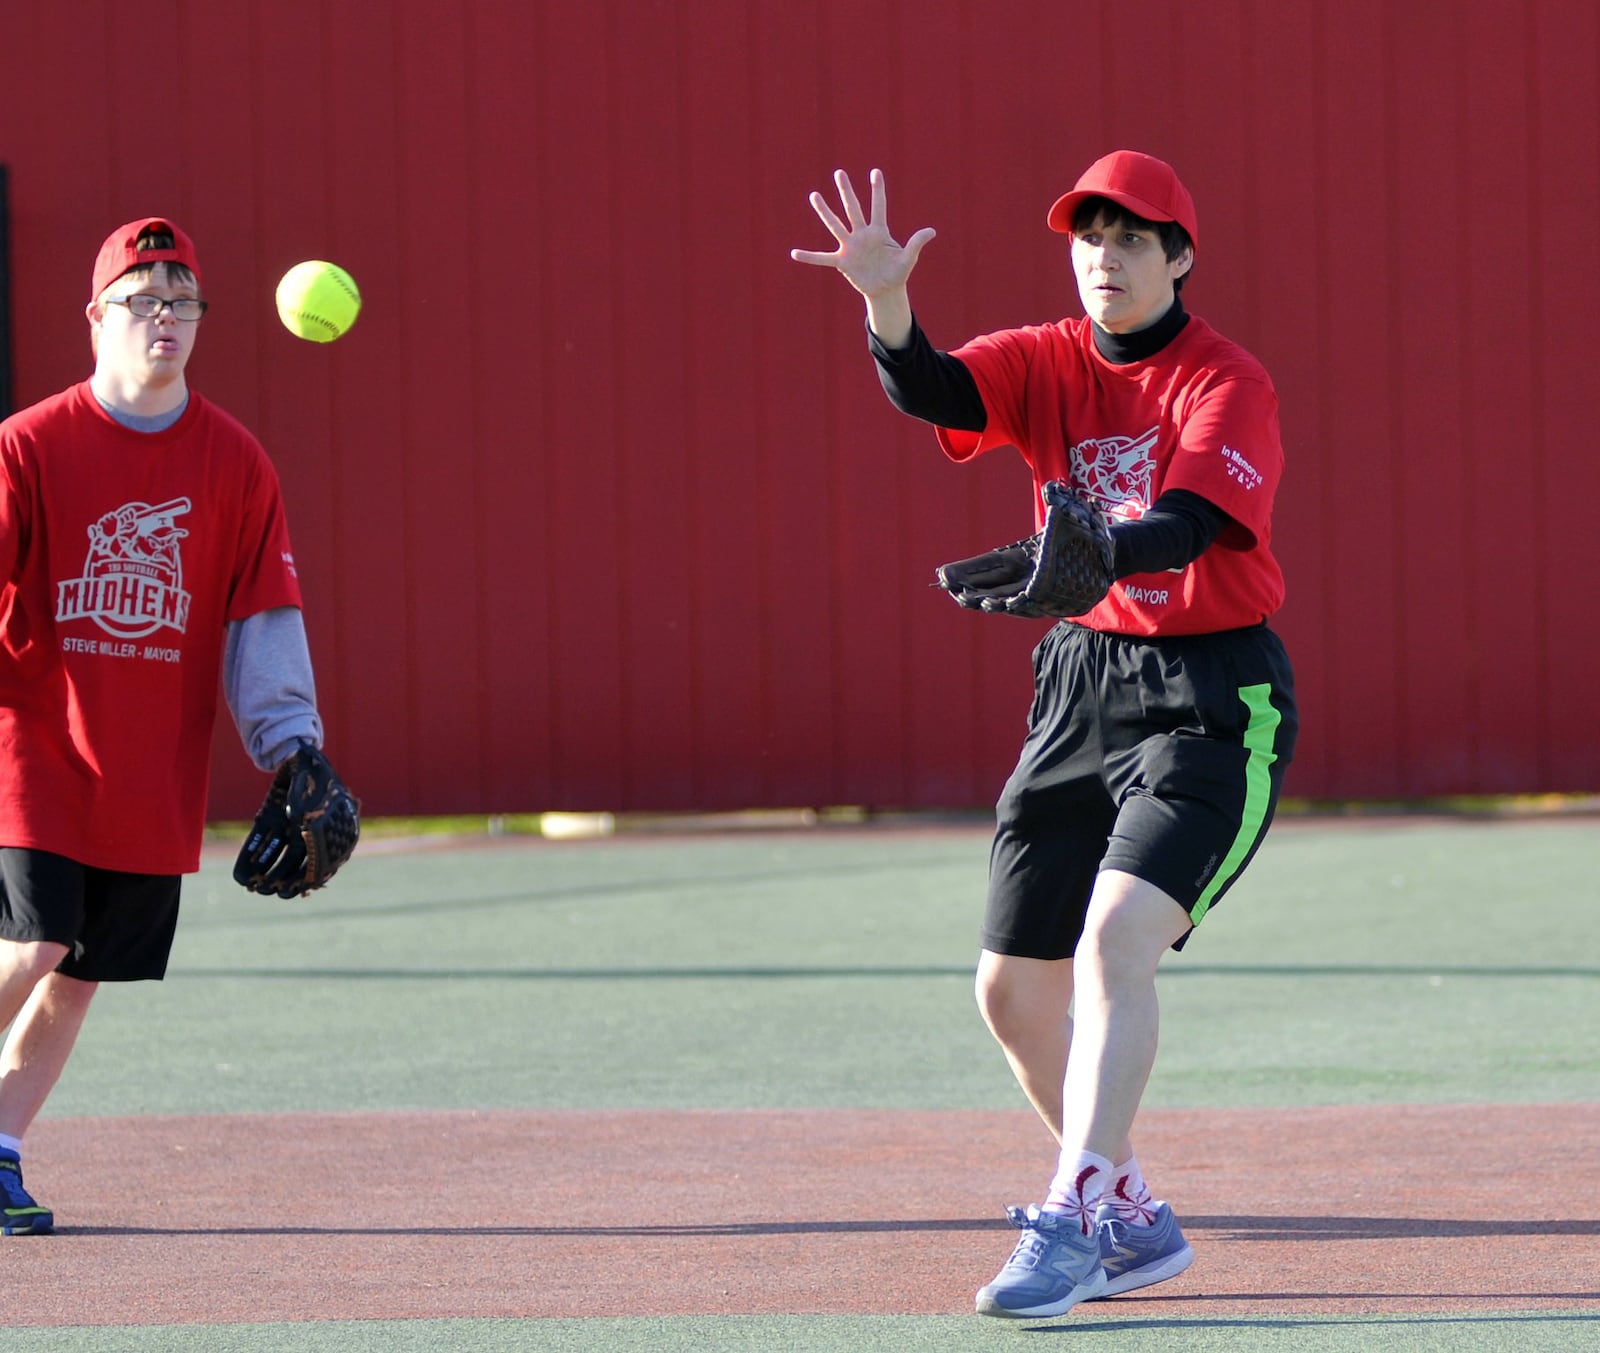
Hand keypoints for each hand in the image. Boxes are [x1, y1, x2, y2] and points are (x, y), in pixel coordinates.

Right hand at [790, 168, 935, 301]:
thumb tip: (932, 231)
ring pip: (836, 225)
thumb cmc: (898, 272)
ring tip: (814, 196)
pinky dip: (809, 257)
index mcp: (879, 232)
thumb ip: (916, 243)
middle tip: (839, 173)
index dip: (878, 190)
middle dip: (846, 191)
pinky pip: (822, 258)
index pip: (878, 206)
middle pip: (853, 209)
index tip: (875, 172)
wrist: (886, 290)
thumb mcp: (909, 259)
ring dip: (825, 212)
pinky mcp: (842, 262)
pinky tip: (795, 253)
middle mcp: (862, 235)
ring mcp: (850, 247)